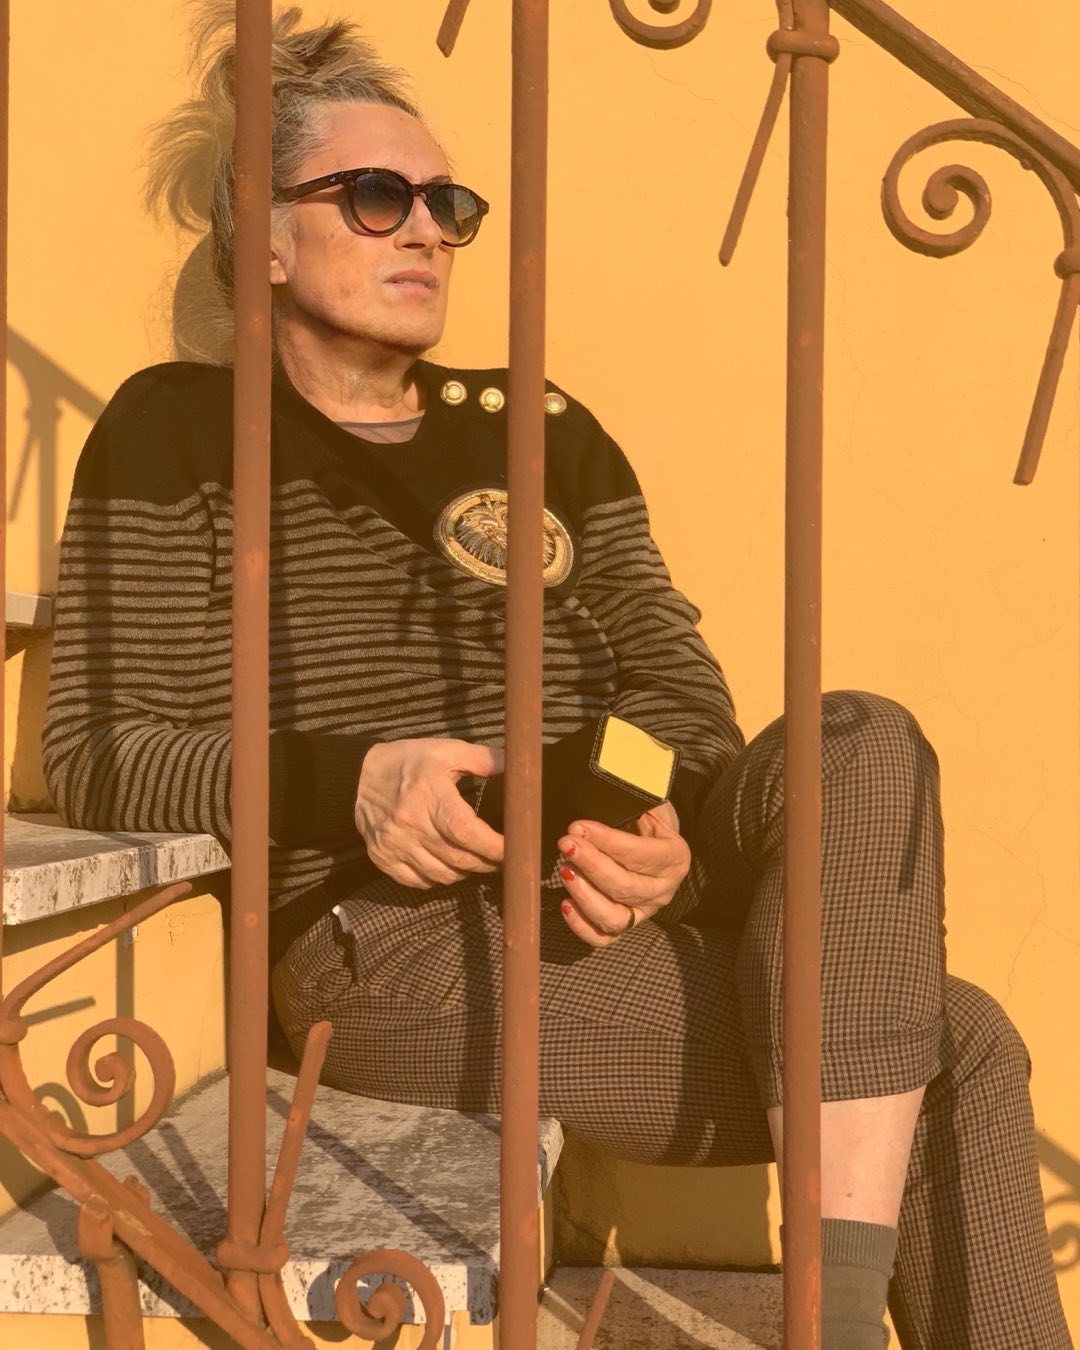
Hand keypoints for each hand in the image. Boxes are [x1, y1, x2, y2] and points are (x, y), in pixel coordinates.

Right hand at [355, 738, 504, 887]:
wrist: (358, 777)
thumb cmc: (408, 762)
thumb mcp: (445, 750)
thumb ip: (482, 759)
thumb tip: (515, 766)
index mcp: (429, 795)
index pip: (465, 831)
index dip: (493, 846)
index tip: (512, 850)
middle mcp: (410, 824)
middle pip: (458, 858)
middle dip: (487, 862)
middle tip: (501, 858)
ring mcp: (394, 845)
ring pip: (442, 875)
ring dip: (465, 872)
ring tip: (476, 859)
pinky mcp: (383, 858)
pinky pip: (419, 882)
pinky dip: (439, 878)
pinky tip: (447, 865)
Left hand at [556, 800, 688, 947]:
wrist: (656, 842)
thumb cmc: (647, 820)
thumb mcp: (651, 805)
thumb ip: (636, 802)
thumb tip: (609, 792)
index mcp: (674, 858)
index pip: (640, 854)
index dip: (608, 842)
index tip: (578, 827)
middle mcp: (663, 890)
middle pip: (625, 886)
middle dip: (592, 865)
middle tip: (566, 845)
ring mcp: (644, 912)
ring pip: (613, 917)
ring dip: (585, 896)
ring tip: (564, 871)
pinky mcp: (626, 926)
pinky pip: (603, 938)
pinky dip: (582, 926)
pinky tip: (565, 905)